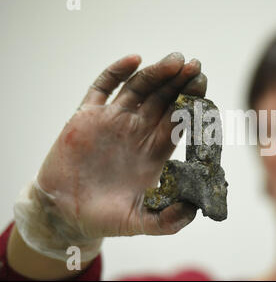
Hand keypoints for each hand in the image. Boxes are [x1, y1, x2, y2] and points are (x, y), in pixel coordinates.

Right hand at [36, 52, 207, 238]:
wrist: (65, 215)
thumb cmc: (106, 217)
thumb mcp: (141, 221)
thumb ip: (168, 220)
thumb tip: (194, 210)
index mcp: (155, 149)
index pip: (179, 118)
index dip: (192, 102)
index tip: (203, 86)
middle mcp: (138, 130)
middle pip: (165, 98)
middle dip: (180, 82)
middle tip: (195, 66)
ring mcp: (113, 120)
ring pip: (140, 88)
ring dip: (157, 72)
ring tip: (175, 60)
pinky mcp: (87, 116)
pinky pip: (102, 87)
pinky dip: (117, 71)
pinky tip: (134, 59)